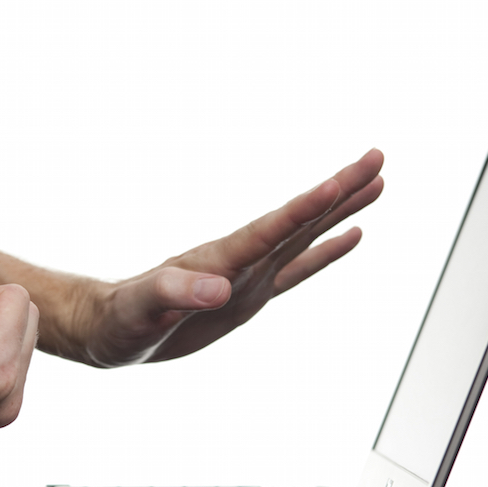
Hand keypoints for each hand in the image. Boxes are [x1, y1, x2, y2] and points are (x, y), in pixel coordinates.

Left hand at [84, 149, 383, 365]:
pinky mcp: (249, 295)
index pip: (273, 227)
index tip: (343, 179)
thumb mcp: (142, 310)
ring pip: (305, 236)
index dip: (309, 205)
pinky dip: (325, 252)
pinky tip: (349, 236)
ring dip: (340, 210)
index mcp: (219, 260)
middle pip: (299, 219)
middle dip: (340, 189)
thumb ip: (175, 294)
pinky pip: (296, 270)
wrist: (110, 329)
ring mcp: (248, 275)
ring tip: (376, 183)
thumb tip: (219, 289)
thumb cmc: (120, 319)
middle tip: (377, 157)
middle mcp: (241, 260)